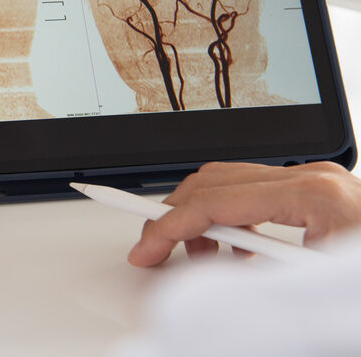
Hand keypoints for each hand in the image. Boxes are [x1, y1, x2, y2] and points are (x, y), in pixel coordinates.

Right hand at [128, 161, 360, 265]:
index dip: (171, 227)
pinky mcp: (322, 194)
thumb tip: (197, 280)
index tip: (146, 251)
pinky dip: (234, 222)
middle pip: (216, 179)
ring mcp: (319, 182)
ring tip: (200, 260)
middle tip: (152, 250)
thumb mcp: (310, 289)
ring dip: (205, 219)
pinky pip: (258, 195)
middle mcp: (316, 179)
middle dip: (176, 216)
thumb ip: (248, 278)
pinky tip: (237, 252)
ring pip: (233, 182)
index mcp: (314, 195)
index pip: (217, 200)